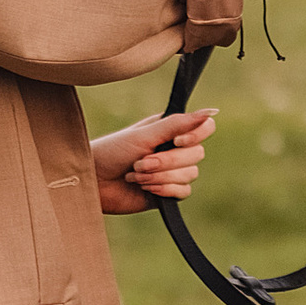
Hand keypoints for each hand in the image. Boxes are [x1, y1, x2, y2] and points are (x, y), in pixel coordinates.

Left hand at [93, 107, 215, 213]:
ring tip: (136, 176)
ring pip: (190, 174)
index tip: (177, 141)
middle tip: (140, 162)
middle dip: (167, 161)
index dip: (196, 136)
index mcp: (171, 130)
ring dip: (160, 177)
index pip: (204, 128)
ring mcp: (172, 172)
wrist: (93, 181)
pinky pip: (183, 192)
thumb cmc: (112, 151)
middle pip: (197, 154)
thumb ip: (177, 124)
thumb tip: (212, 112)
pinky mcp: (167, 192)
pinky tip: (145, 188)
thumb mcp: (145, 135)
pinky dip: (163, 190)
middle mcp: (175, 149)